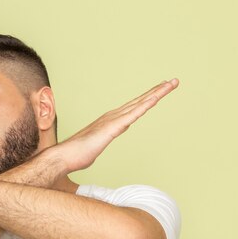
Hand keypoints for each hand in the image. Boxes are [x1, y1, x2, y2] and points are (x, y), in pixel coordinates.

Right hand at [53, 79, 178, 172]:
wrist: (64, 157)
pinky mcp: (113, 127)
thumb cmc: (77, 154)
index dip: (148, 98)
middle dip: (157, 91)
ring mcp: (113, 120)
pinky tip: (155, 99)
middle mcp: (113, 116)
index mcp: (111, 121)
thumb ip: (101, 140)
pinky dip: (145, 105)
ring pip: (140, 104)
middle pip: (140, 101)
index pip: (134, 107)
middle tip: (173, 81)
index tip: (160, 91)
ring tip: (170, 84)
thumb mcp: (95, 146)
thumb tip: (101, 139)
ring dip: (156, 93)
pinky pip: (133, 114)